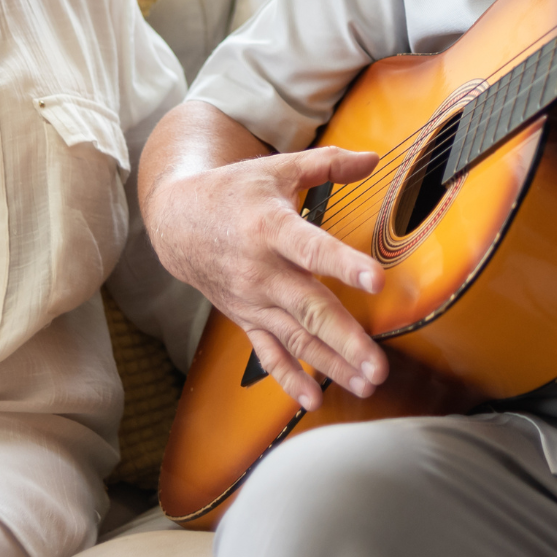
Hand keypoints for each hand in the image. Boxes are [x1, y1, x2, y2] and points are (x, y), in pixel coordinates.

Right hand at [140, 121, 385, 411]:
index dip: (344, 264)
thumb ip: (327, 164)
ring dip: (331, 364)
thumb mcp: (278, 169)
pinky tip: (314, 398)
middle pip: (309, 308)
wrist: (177, 223)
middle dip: (346, 340)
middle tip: (379, 366)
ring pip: (296, 338)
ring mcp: (253, 300)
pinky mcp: (245, 318)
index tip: (377, 281)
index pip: (312, 248)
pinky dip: (289, 378)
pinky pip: (268, 353)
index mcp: (271, 228)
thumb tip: (373, 158)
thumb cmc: (234, 192)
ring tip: (366, 384)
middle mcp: (262, 270)